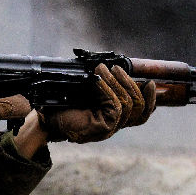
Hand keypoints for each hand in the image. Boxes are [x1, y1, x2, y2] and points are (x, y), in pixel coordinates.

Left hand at [41, 64, 156, 142]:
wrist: (45, 119)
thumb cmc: (62, 105)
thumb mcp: (87, 91)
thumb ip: (103, 84)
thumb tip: (115, 66)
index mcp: (115, 118)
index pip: (142, 114)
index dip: (150, 99)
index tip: (150, 83)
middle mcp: (114, 125)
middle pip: (139, 108)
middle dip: (130, 84)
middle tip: (117, 68)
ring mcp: (110, 128)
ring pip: (128, 104)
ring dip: (117, 82)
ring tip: (103, 69)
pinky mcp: (102, 128)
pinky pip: (114, 105)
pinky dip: (107, 88)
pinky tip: (97, 78)